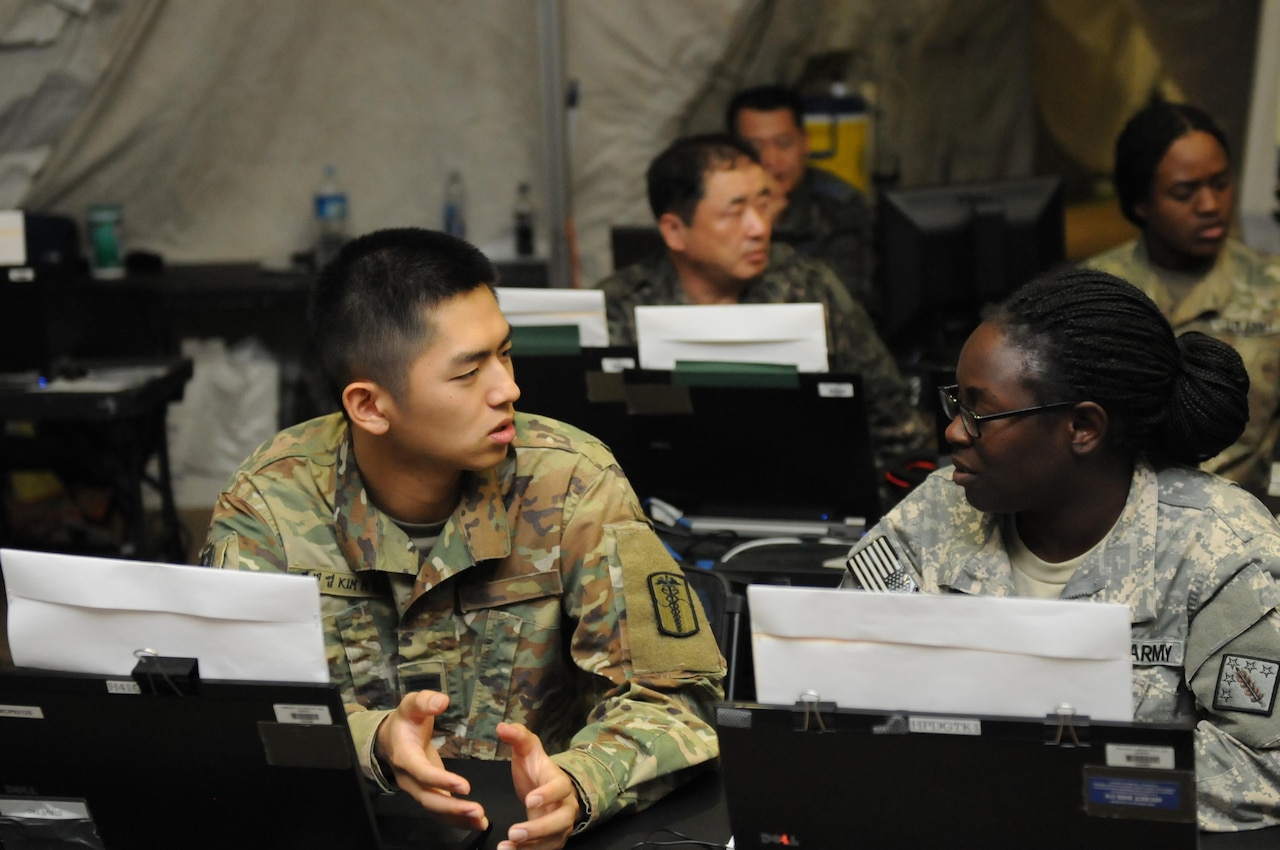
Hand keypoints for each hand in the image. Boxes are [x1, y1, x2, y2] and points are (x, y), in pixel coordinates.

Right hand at [376, 691, 488, 831]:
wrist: (391, 737)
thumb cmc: (406, 720)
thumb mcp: (412, 704)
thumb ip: (425, 701)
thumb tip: (441, 701)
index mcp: (405, 756)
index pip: (422, 773)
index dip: (441, 781)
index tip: (465, 786)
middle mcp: (409, 778)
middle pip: (428, 798)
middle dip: (452, 807)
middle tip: (477, 810)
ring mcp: (416, 789)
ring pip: (434, 810)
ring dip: (457, 817)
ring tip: (481, 820)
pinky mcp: (426, 793)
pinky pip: (439, 812)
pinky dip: (456, 820)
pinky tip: (476, 822)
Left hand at [495, 722, 579, 849]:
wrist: (547, 789)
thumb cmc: (536, 770)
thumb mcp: (527, 750)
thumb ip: (517, 737)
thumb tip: (502, 726)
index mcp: (560, 782)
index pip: (560, 788)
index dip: (547, 795)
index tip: (529, 800)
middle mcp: (565, 807)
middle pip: (560, 821)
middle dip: (539, 829)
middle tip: (515, 832)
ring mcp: (560, 827)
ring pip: (553, 840)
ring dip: (531, 846)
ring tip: (507, 846)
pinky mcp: (552, 841)